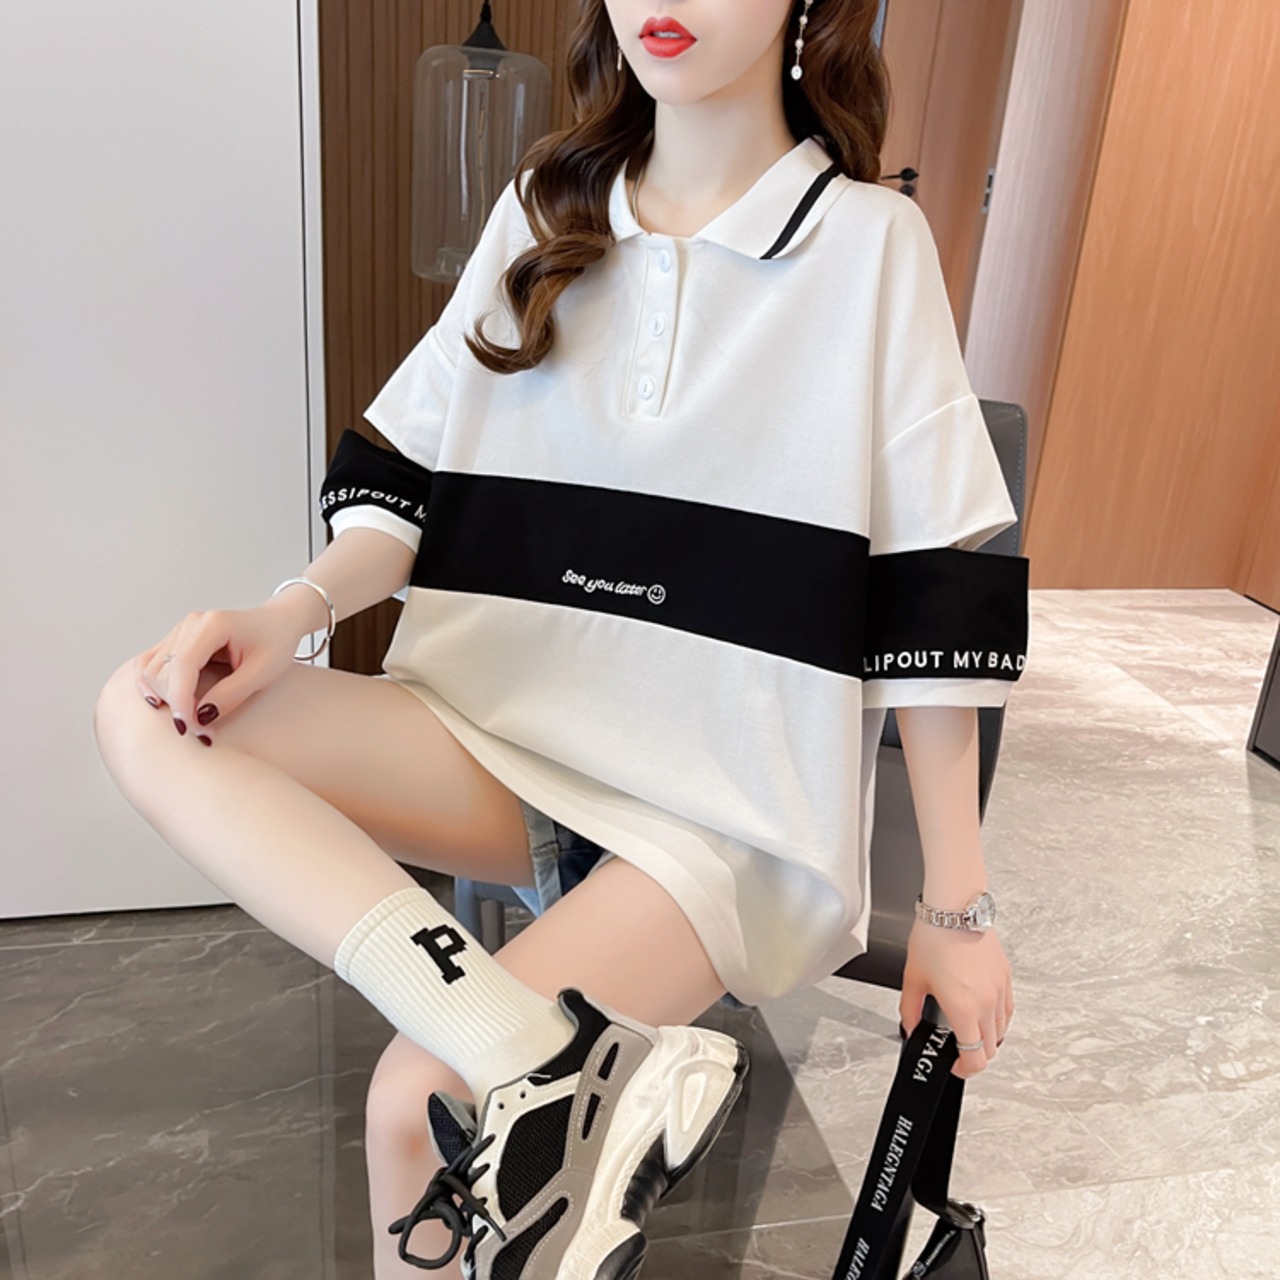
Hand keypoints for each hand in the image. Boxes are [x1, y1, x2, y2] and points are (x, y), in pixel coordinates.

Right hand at [132, 598, 315, 740]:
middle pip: (162, 670)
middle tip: (201, 731)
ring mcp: (180, 631)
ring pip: (150, 670)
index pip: (184, 663)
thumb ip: (233, 693)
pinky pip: (149, 665)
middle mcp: (190, 624)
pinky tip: (163, 705)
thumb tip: (201, 716)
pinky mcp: (175, 642)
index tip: (187, 726)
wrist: (278, 623)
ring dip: (164, 699)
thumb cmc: (276, 641)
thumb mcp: (264, 671)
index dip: (181, 698)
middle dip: (176, 704)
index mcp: (214, 624)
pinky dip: (152, 687)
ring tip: (191, 719)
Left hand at [900, 918, 1013, 1078]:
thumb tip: (911, 1028)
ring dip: (986, 1037)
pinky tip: (982, 1011)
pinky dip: (997, 1019)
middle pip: (990, 1049)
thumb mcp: (913, 978)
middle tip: (956, 1048)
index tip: (954, 1065)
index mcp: (964, 1009)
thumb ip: (910, 1010)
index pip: (975, 1059)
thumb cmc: (934, 937)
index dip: (964, 1070)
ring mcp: (1000, 990)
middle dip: (973, 1055)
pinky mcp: (1005, 977)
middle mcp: (987, 1003)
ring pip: (1001, 1031)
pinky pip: (1008, 1010)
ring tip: (966, 1027)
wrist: (954, 907)